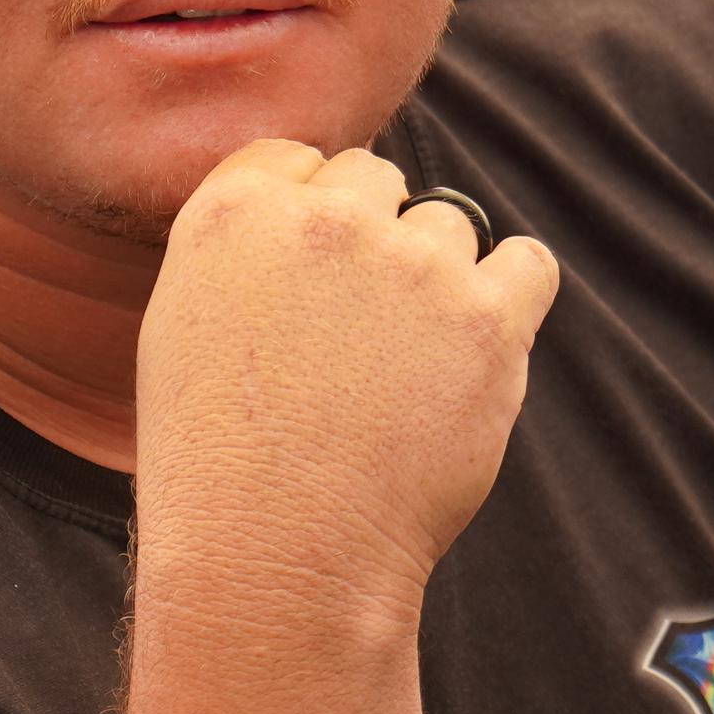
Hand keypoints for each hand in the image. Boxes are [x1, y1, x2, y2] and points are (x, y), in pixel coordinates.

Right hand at [134, 139, 562, 623]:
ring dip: (437, 281)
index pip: (300, 160)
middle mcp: (326, 219)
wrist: (279, 554)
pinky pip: (528, 266)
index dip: (310, 221)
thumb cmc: (221, 462)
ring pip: (450, 228)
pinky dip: (511, 298)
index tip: (310, 289)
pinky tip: (476, 349)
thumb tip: (315, 198)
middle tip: (356, 339)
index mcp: (237, 209)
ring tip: (402, 372)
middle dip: (372, 244)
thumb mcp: (186, 326)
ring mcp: (413, 265)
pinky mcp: (486, 319)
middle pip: (376, 183)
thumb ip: (246, 246)